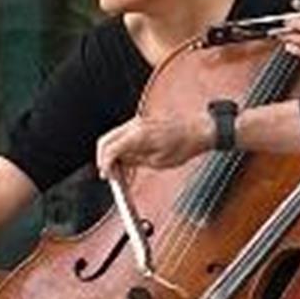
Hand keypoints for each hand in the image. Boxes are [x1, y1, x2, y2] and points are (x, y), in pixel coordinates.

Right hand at [95, 112, 213, 179]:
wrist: (196, 131)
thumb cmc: (183, 146)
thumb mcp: (157, 162)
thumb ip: (134, 161)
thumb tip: (118, 165)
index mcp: (138, 135)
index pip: (110, 149)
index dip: (105, 165)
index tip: (107, 176)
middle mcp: (134, 125)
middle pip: (105, 140)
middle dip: (103, 158)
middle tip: (109, 174)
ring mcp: (137, 122)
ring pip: (112, 137)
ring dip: (111, 153)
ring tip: (119, 170)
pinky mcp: (140, 123)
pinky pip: (122, 135)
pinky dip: (119, 147)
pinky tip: (126, 161)